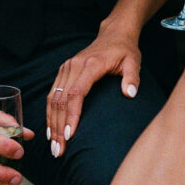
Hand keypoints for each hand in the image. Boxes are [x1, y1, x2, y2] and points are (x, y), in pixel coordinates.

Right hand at [46, 20, 140, 157]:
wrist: (113, 34)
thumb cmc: (125, 51)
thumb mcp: (134, 62)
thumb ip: (132, 78)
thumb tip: (129, 94)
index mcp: (90, 65)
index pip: (76, 93)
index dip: (71, 115)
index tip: (70, 136)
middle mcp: (74, 66)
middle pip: (61, 100)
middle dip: (59, 127)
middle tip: (60, 150)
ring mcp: (66, 68)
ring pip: (53, 100)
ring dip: (52, 124)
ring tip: (54, 147)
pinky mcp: (63, 72)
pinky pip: (52, 95)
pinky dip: (50, 114)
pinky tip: (51, 131)